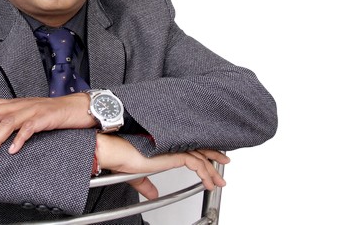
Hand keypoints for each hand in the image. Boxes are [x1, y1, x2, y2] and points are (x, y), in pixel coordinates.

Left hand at [0, 94, 96, 158]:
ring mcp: (31, 111)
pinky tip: (13, 150)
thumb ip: (9, 119)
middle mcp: (19, 105)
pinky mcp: (44, 118)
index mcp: (13, 104)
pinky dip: (20, 139)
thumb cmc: (50, 113)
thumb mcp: (26, 114)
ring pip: (8, 122)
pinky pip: (30, 129)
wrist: (76, 107)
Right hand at [96, 134, 228, 199]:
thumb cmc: (119, 158)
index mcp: (162, 146)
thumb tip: (152, 193)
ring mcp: (171, 147)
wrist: (113, 152)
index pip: (188, 147)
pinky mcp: (171, 153)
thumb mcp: (137, 175)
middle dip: (213, 156)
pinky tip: (208, 182)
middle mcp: (169, 143)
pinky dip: (204, 173)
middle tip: (224, 162)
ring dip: (211, 169)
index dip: (201, 153)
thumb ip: (146, 184)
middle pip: (198, 148)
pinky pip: (195, 163)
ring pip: (200, 156)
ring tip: (219, 180)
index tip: (210, 160)